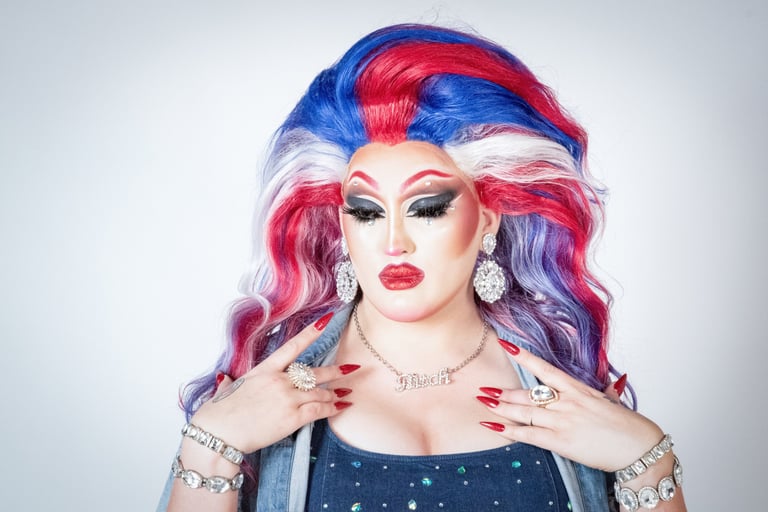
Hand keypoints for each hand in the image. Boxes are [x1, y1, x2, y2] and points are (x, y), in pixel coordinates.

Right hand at [190, 313, 359, 453]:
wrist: (218, 434)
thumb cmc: (218, 414)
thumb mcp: (226, 390)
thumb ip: (229, 382)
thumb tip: (223, 379)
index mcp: (264, 370)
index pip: (293, 346)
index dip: (312, 332)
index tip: (327, 320)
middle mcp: (279, 380)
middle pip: (314, 372)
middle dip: (336, 370)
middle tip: (351, 367)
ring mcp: (287, 398)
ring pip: (320, 391)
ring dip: (335, 392)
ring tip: (346, 392)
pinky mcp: (292, 417)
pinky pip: (319, 409)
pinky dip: (333, 408)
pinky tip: (341, 407)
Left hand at [478, 340, 662, 471]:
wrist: (639, 449)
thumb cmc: (627, 426)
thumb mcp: (611, 402)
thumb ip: (604, 392)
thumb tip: (613, 382)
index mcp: (578, 389)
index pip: (545, 368)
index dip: (523, 356)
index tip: (505, 345)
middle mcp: (568, 402)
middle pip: (528, 393)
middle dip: (503, 391)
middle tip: (483, 387)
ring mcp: (563, 421)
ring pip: (524, 411)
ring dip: (501, 407)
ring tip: (483, 401)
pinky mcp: (561, 441)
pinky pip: (528, 434)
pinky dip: (509, 430)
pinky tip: (493, 426)